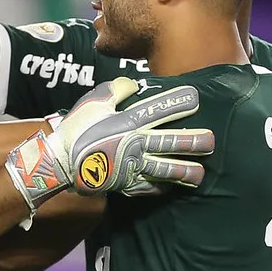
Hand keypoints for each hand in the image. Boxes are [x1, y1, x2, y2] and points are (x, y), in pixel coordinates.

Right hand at [4, 78, 214, 214]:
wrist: (60, 161)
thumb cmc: (77, 127)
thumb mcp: (94, 100)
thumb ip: (116, 90)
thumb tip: (134, 83)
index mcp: (129, 122)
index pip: (160, 110)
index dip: (179, 103)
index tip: (197, 99)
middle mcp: (136, 144)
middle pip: (171, 142)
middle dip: (193, 141)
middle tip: (211, 141)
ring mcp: (132, 166)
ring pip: (165, 169)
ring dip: (185, 170)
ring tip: (201, 173)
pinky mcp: (125, 183)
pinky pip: (147, 186)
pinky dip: (161, 187)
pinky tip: (172, 187)